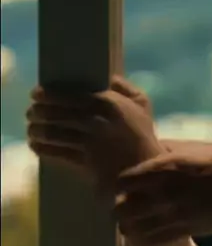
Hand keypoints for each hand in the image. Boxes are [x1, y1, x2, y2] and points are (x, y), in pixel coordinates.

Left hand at [27, 78, 160, 183]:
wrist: (147, 169)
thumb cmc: (142, 135)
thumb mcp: (143, 105)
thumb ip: (126, 88)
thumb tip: (109, 76)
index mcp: (109, 103)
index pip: (70, 96)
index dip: (48, 95)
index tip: (36, 94)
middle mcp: (97, 121)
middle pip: (58, 114)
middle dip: (39, 112)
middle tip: (31, 113)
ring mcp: (91, 142)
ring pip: (55, 133)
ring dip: (38, 130)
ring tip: (31, 129)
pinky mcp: (87, 162)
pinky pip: (58, 153)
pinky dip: (44, 148)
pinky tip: (37, 145)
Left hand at [115, 141, 211, 242]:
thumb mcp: (187, 148)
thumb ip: (163, 152)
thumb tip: (147, 152)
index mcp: (160, 170)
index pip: (120, 183)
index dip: (118, 185)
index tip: (120, 185)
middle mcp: (160, 196)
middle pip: (120, 210)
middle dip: (118, 206)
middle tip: (123, 203)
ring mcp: (170, 217)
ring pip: (132, 229)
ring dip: (130, 224)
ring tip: (134, 220)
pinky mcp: (182, 232)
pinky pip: (152, 239)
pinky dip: (145, 235)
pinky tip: (147, 230)